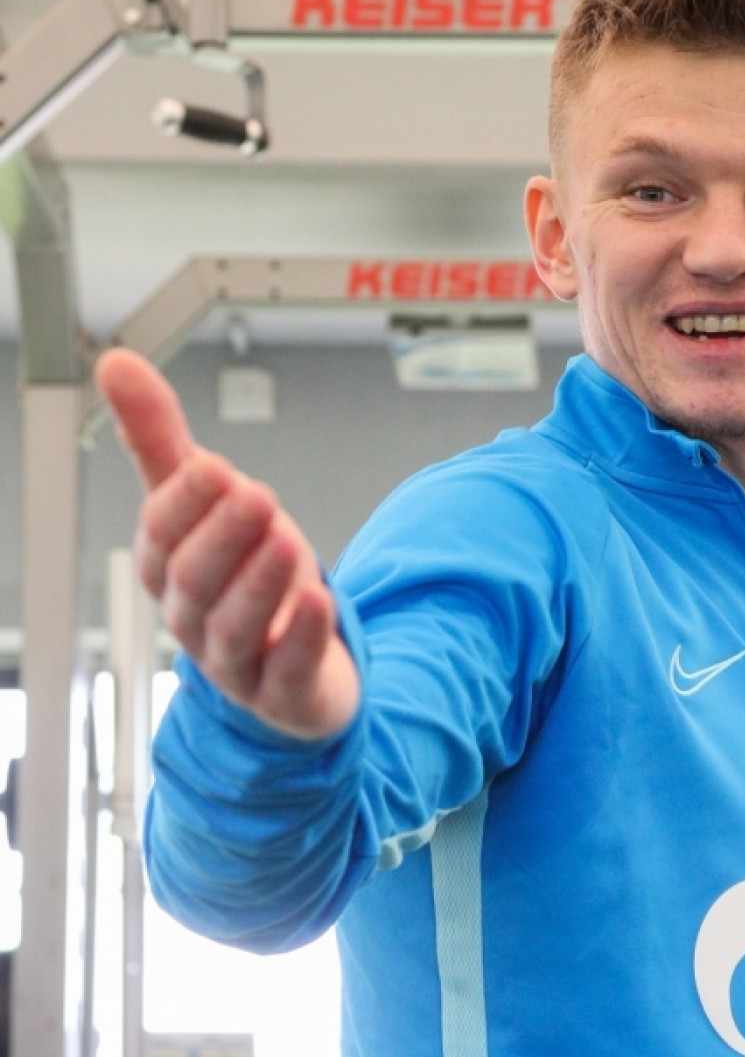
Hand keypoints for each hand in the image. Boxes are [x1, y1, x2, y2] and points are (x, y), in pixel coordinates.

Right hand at [96, 348, 359, 739]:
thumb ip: (164, 440)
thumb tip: (115, 363)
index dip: (184, 503)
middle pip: (194, 580)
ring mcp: (237, 662)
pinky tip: (317, 601)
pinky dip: (299, 636)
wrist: (298, 666)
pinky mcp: (284, 693)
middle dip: (223, 537)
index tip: (213, 467)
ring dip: (259, 583)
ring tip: (288, 541)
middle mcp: (194, 618)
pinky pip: (285, 671)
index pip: (161, 536)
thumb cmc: (248, 577)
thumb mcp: (211, 504)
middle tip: (257, 496)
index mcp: (169, 569)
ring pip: (234, 627)